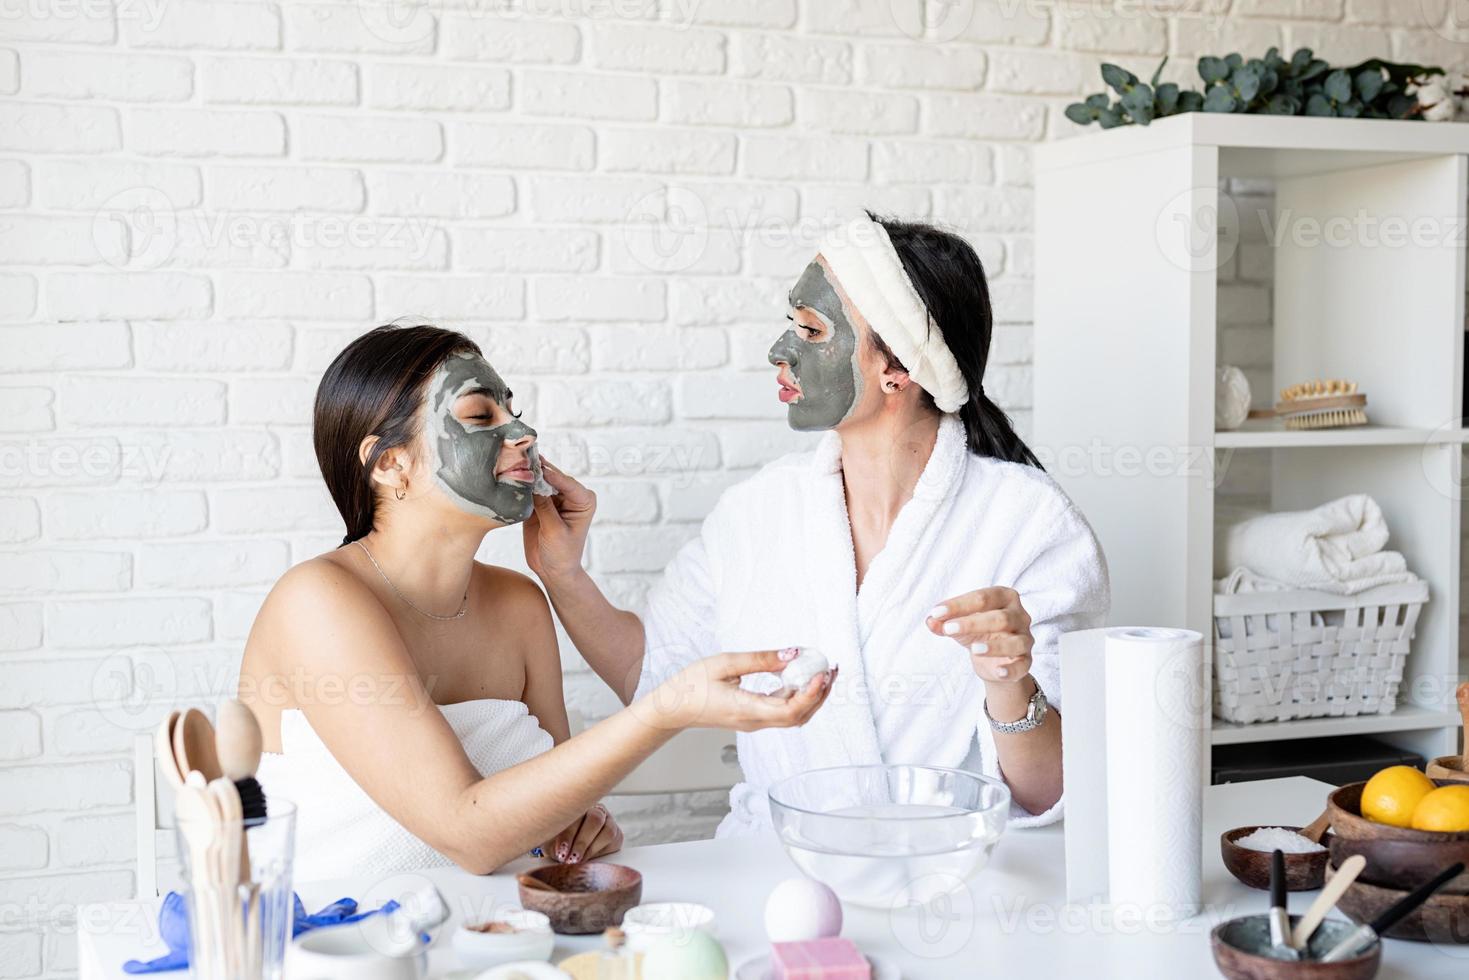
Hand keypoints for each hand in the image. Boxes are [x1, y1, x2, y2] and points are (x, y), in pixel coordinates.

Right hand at [522, 458, 595, 581]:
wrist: (552, 570)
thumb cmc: (562, 553)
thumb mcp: (554, 531)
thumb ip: (545, 507)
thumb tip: (533, 483)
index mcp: (583, 500)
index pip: (567, 483)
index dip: (552, 476)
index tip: (538, 468)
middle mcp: (570, 495)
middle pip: (552, 478)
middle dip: (537, 471)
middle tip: (521, 459)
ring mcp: (553, 498)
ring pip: (539, 482)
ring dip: (527, 476)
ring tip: (512, 465)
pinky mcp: (539, 504)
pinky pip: (529, 491)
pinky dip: (520, 486)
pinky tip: (508, 478)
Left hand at [544, 803, 622, 864]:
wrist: (566, 850)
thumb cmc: (556, 843)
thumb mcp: (550, 840)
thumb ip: (553, 843)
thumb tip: (561, 853)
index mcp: (577, 805)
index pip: (576, 814)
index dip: (569, 834)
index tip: (561, 851)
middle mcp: (595, 810)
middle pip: (595, 819)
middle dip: (583, 842)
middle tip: (572, 858)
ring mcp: (608, 821)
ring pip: (608, 831)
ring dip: (592, 849)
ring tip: (580, 861)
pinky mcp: (617, 835)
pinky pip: (614, 842)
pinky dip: (601, 853)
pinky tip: (589, 858)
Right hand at [636, 650, 834, 731]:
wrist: (671, 709)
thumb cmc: (690, 685)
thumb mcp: (724, 664)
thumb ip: (760, 660)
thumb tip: (791, 654)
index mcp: (746, 710)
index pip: (790, 710)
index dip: (810, 693)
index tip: (821, 672)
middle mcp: (754, 722)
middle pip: (799, 717)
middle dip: (819, 695)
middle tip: (831, 670)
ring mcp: (754, 722)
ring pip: (793, 716)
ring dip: (811, 696)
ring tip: (821, 672)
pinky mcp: (752, 717)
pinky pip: (782, 711)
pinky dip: (796, 696)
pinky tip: (798, 676)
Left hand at [925, 587, 1033, 684]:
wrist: (993, 659)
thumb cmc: (978, 632)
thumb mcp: (958, 625)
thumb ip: (943, 622)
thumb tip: (930, 621)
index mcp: (1004, 597)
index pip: (983, 598)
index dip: (959, 605)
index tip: (936, 612)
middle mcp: (1020, 615)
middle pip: (1000, 618)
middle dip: (973, 623)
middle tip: (948, 629)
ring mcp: (1025, 638)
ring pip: (1015, 642)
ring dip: (995, 647)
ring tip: (973, 650)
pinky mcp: (1027, 661)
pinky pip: (1023, 665)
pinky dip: (1011, 670)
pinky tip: (998, 672)